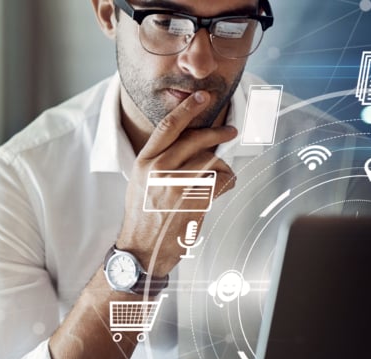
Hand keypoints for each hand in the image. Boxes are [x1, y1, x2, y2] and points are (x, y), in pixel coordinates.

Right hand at [117, 91, 236, 275]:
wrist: (142, 248)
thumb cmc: (142, 215)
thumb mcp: (140, 181)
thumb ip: (158, 160)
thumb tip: (186, 141)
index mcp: (144, 162)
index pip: (168, 126)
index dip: (188, 108)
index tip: (202, 97)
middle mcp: (159, 170)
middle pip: (195, 139)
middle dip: (218, 132)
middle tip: (230, 131)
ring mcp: (177, 185)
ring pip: (212, 160)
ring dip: (220, 167)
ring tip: (217, 177)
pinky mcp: (195, 201)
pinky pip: (221, 181)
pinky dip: (226, 183)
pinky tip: (219, 190)